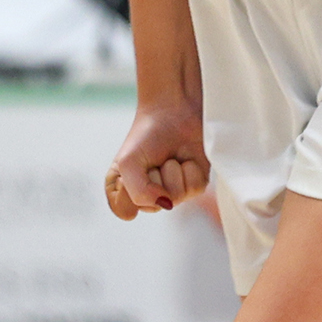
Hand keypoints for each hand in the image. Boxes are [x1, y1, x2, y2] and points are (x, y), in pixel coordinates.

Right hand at [107, 101, 207, 218]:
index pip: (126, 209)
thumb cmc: (146, 135)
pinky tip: (185, 158)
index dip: (128, 187)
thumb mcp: (128, 163)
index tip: (130, 166)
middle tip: (153, 159)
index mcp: (126, 194)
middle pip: (154, 205)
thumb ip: (137, 192)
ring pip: (175, 197)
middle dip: (153, 177)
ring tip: (169, 157)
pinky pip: (194, 188)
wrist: (172, 112)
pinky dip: (190, 169)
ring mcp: (174, 193)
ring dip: (172, 171)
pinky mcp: (195, 184)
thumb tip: (164, 204)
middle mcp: (151, 198)